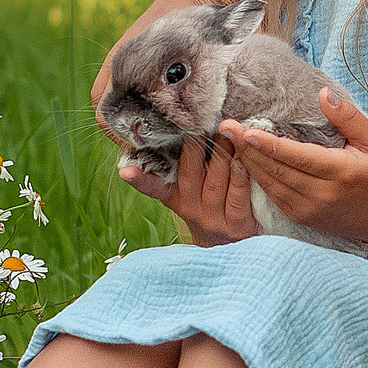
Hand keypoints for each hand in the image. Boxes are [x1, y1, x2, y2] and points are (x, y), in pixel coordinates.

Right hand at [122, 135, 258, 246]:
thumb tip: (160, 126)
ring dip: (222, 156)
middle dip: (195, 147)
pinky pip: (237, 198)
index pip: (152, 187)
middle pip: (190, 175)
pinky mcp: (237, 225)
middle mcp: (191, 209)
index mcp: (175, 197)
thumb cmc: (210, 204)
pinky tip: (242, 161)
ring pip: (215, 183)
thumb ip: (179, 162)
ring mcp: (214, 219)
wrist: (232, 244)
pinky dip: (239, 178)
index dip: (139, 179)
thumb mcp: (188, 189)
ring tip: (227, 132)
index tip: (125, 171)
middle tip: (200, 123)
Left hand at [223, 89, 367, 251]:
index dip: (266, 144)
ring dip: (247, 163)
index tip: (242, 129)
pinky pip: (273, 196)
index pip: (295, 156)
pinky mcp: (302, 218)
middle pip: (275, 170)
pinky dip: (257, 178)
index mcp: (339, 172)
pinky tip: (245, 161)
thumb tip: (323, 94)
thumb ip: (348, 117)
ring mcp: (309, 210)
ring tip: (227, 141)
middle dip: (246, 149)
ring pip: (269, 184)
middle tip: (223, 128)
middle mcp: (320, 194)